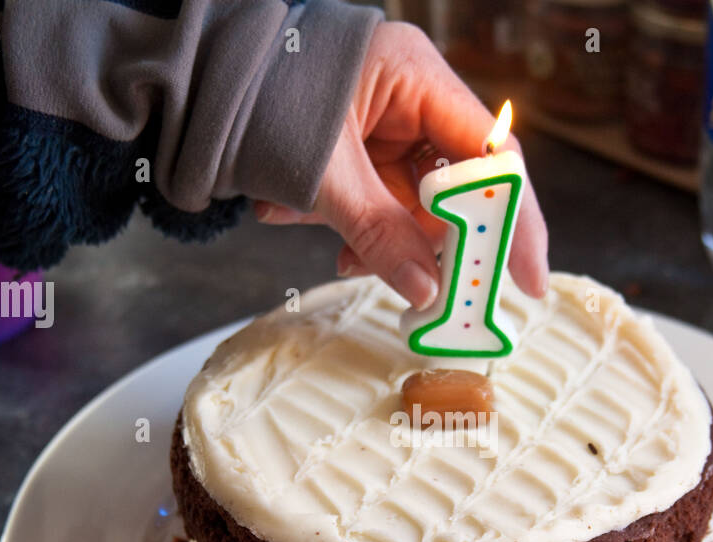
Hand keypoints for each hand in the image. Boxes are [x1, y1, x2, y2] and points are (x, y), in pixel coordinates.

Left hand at [254, 21, 548, 310]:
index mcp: (414, 76)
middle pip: (457, 186)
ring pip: (413, 202)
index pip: (490, 154)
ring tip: (347, 257)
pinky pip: (377, 201)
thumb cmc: (252, 100)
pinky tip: (317, 230)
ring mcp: (382, 125)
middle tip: (436, 294)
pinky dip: (355, 228)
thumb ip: (381, 233)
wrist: (188, 86)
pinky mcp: (356, 150)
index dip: (513, 218)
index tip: (525, 276)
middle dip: (436, 241)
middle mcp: (408, 97)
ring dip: (383, 240)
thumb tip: (428, 291)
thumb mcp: (323, 175)